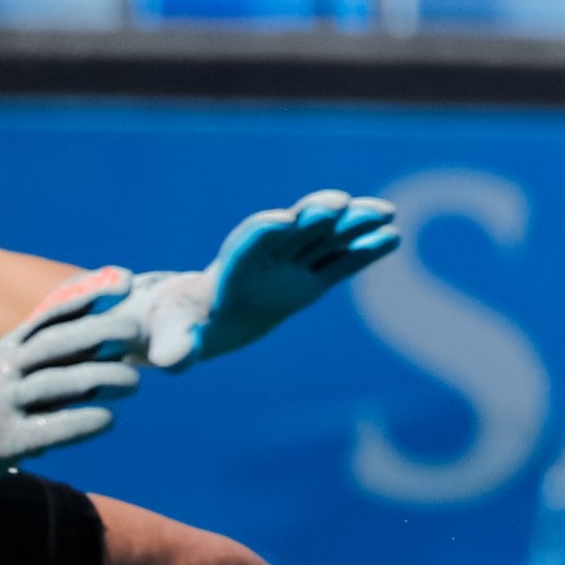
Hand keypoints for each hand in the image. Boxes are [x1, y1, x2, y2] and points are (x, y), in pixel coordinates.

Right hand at [0, 270, 140, 542]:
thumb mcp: (7, 369)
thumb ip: (47, 354)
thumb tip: (105, 333)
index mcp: (5, 350)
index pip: (47, 316)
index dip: (85, 298)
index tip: (122, 282)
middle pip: (52, 345)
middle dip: (96, 333)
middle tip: (135, 329)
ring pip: (54, 385)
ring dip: (99, 379)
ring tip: (134, 381)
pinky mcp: (3, 443)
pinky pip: (48, 429)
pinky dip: (81, 423)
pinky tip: (108, 419)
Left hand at [120, 192, 400, 371]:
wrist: (197, 317)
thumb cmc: (177, 324)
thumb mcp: (172, 335)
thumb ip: (175, 346)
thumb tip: (173, 362)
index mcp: (228, 271)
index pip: (245, 246)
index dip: (262, 233)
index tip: (283, 220)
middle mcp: (263, 260)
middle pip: (292, 232)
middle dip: (312, 215)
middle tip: (337, 203)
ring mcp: (290, 266)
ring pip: (323, 239)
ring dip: (350, 224)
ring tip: (386, 213)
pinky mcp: (309, 280)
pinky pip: (339, 262)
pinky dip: (363, 251)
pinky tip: (392, 237)